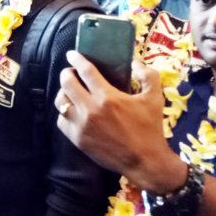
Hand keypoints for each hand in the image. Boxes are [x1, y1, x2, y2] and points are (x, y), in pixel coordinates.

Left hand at [55, 51, 185, 192]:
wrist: (145, 161)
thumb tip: (135, 63)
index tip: (72, 54)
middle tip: (71, 71)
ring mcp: (81, 125)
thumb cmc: (150, 128)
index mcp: (107, 97)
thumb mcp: (155, 98)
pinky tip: (72, 110)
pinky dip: (64, 112)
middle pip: (67, 83)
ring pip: (60, 101)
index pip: (85, 71)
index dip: (77, 59)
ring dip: (63, 92)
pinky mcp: (77, 139)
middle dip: (67, 73)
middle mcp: (90, 109)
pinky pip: (61, 120)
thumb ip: (148, 75)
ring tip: (70, 90)